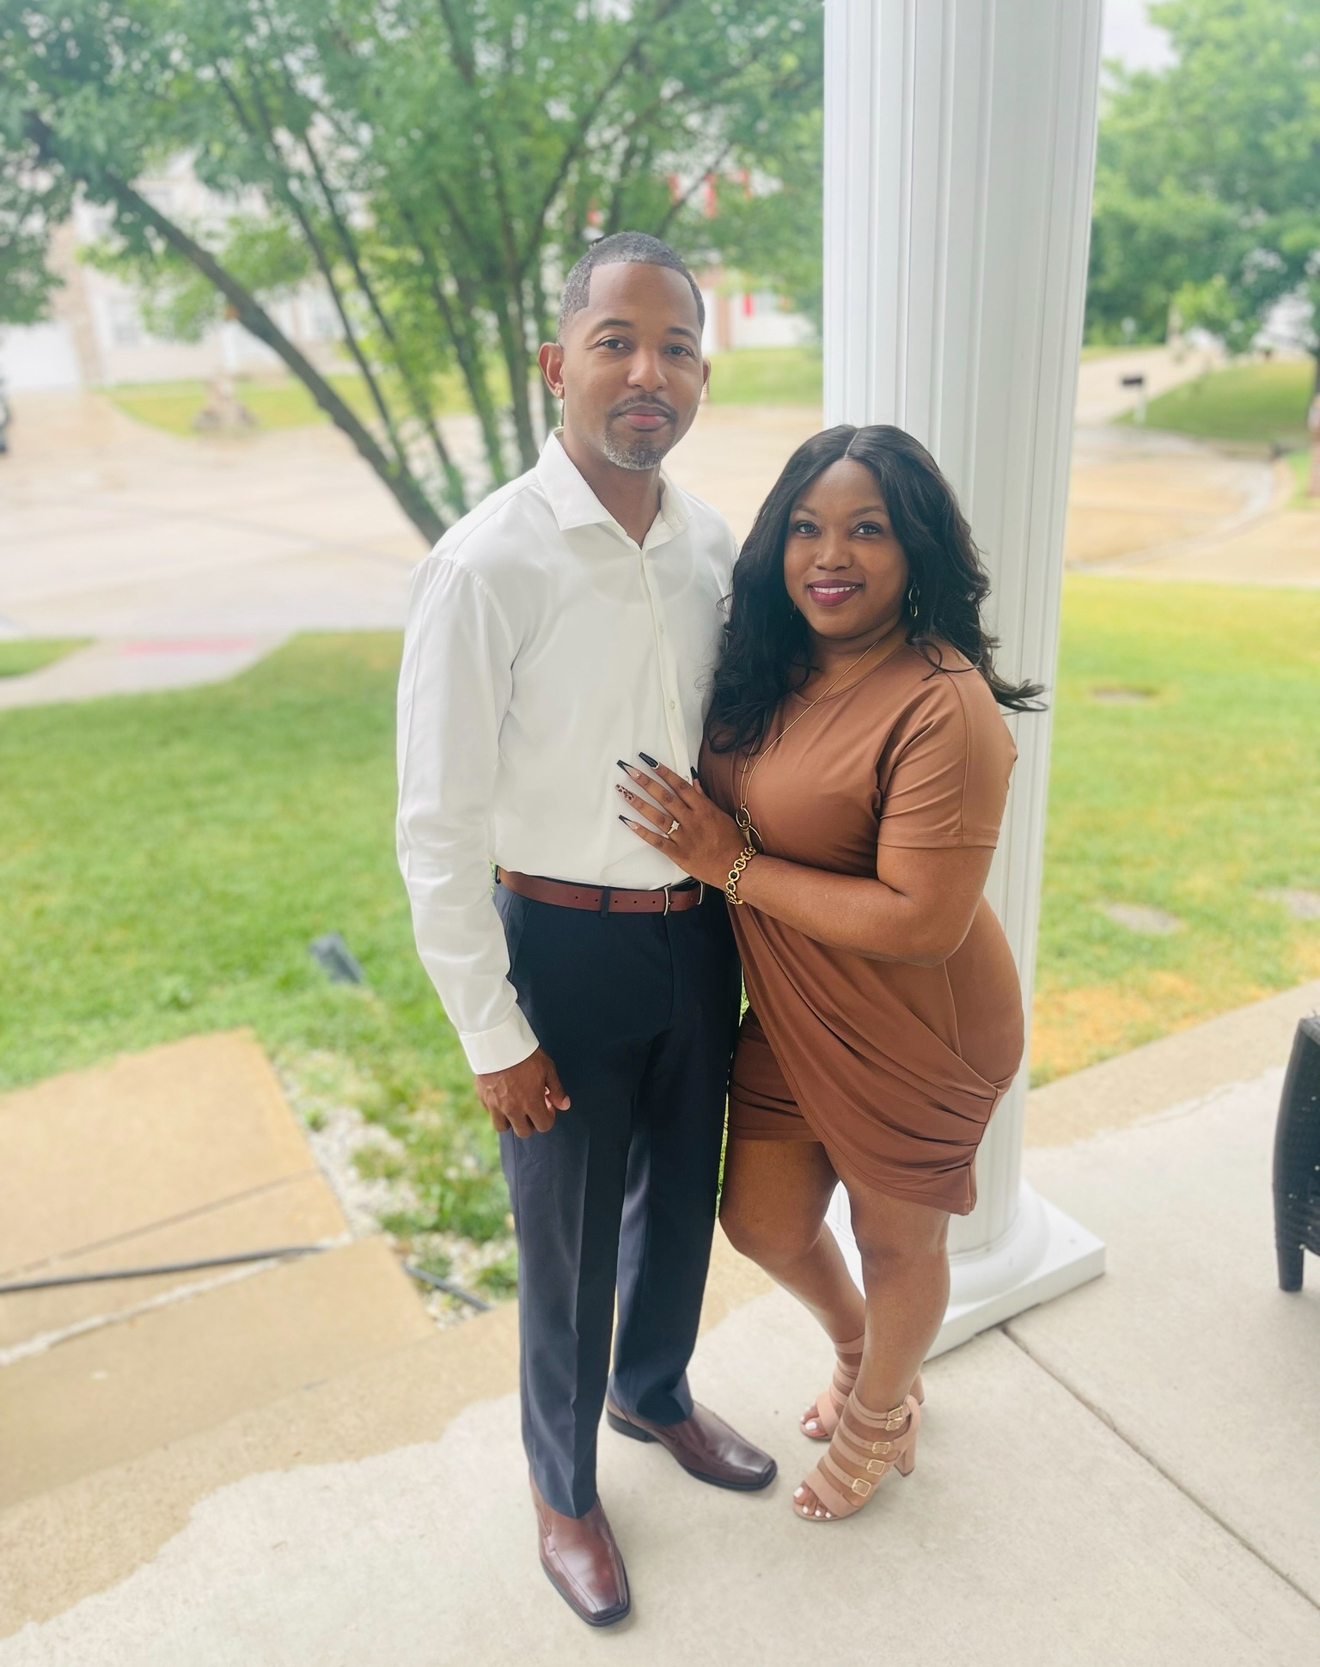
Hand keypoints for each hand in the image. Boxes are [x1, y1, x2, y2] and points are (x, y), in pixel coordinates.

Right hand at [474, 1046, 569, 1137]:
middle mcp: (512, 1109)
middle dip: (531, 1123)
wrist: (498, 1042)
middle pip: (524, 1132)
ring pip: (503, 1127)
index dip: (548, 1117)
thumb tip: (564, 1105)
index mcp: (530, 1103)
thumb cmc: (525, 1054)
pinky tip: (503, 1096)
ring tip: (515, 1106)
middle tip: (532, 1107)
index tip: (547, 1106)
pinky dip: (497, 1109)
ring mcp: (495, 1105)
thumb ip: (556, 1090)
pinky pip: (490, 1112)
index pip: (543, 1126)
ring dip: (511, 1121)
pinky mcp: (483, 1098)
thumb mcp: (547, 1069)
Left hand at [616, 757, 747, 889]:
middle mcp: (692, 821)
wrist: (734, 868)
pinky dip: (643, 832)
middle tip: (631, 771)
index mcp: (704, 809)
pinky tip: (629, 822)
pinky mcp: (678, 854)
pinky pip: (657, 841)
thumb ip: (705, 798)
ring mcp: (683, 838)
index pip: (680, 786)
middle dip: (647, 783)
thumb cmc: (730, 841)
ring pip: (658, 817)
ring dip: (640, 804)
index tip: (650, 763)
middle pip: (665, 798)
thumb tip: (693, 781)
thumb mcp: (721, 815)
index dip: (664, 773)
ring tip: (624, 792)